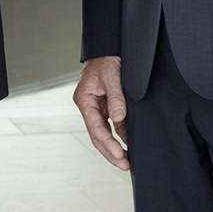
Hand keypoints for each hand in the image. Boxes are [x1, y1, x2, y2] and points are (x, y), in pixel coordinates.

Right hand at [73, 56, 128, 170]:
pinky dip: (120, 135)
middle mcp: (89, 106)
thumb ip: (116, 98)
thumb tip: (119, 120)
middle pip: (97, 136)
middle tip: (125, 165)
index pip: (95, 127)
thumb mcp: (112, 75)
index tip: (119, 154)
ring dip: (115, 146)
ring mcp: (97, 107)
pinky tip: (128, 144)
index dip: (107, 143)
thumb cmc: (108, 58)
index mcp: (84, 99)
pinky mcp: (106, 106)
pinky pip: (112, 124)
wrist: (110, 46)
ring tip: (127, 161)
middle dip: (111, 152)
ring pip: (104, 133)